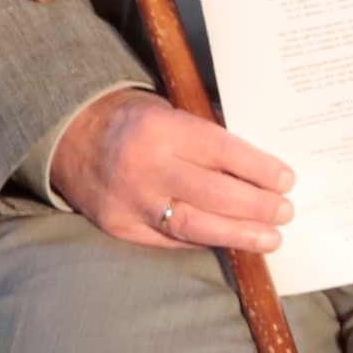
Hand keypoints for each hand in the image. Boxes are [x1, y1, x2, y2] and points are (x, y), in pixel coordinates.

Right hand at [46, 88, 294, 252]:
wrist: (66, 135)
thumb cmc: (129, 120)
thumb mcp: (166, 111)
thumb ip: (205, 135)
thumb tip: (258, 164)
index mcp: (159, 128)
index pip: (222, 152)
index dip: (259, 169)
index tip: (286, 180)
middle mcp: (144, 167)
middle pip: (214, 194)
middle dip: (258, 206)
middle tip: (285, 212)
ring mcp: (131, 202)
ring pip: (196, 226)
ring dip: (239, 234)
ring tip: (270, 238)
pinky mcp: (120, 227)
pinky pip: (170, 241)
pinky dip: (204, 242)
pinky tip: (228, 240)